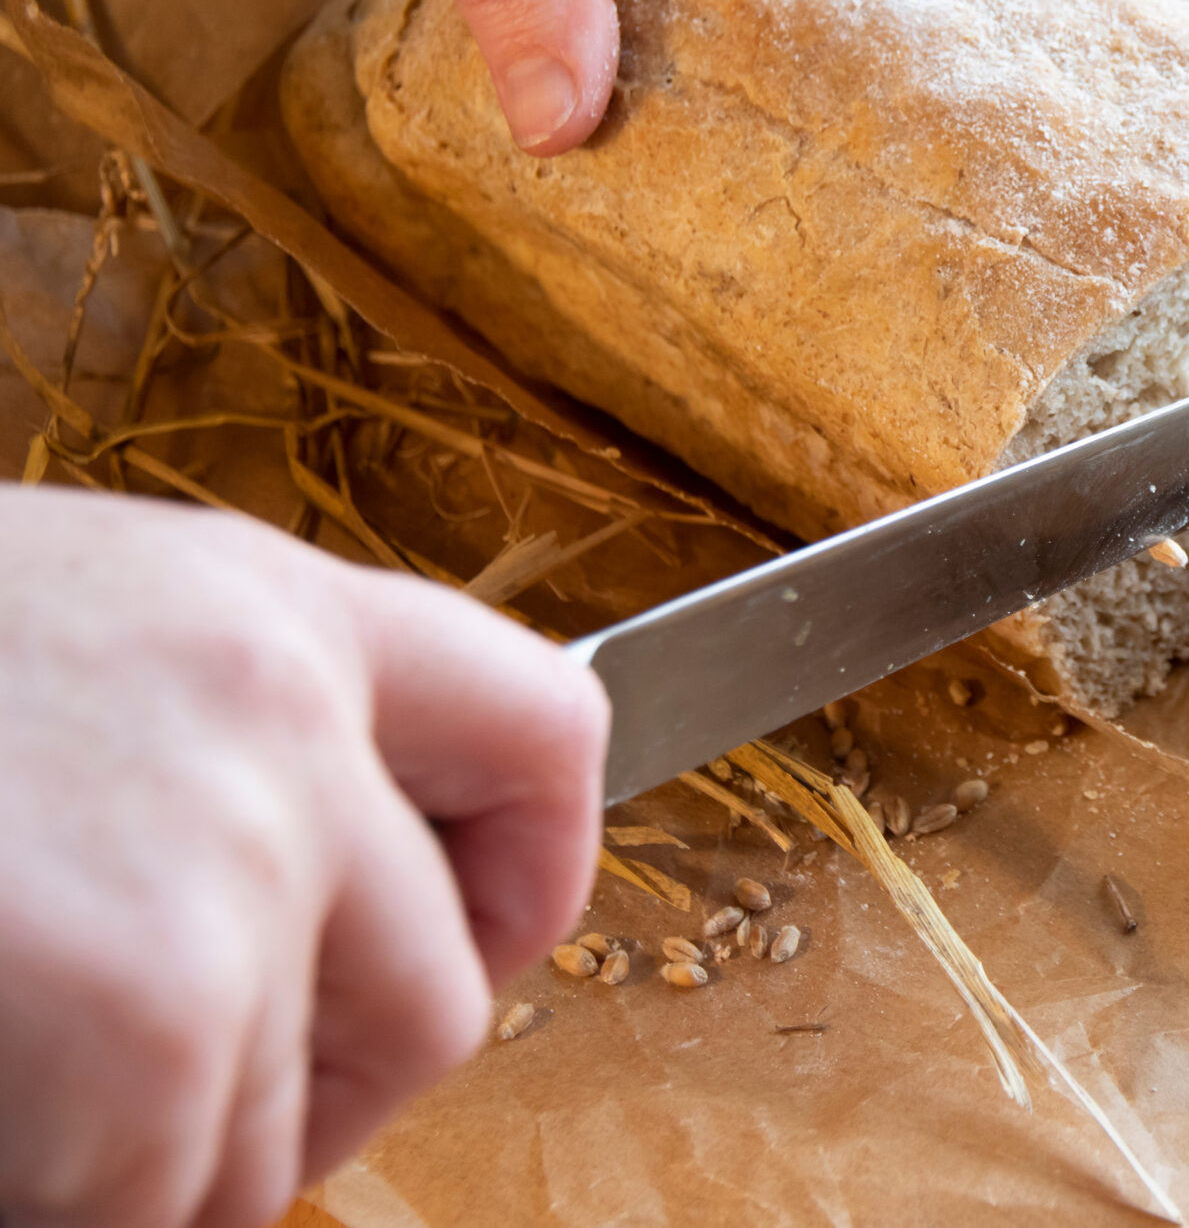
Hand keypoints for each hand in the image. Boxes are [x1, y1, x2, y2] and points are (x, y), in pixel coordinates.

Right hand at [0, 488, 608, 1227]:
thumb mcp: (50, 656)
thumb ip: (205, 746)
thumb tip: (311, 921)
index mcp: (266, 611)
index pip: (546, 729)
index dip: (532, 868)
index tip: (480, 943)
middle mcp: (285, 717)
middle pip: (440, 987)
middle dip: (326, 1093)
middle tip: (172, 1116)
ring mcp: (229, 862)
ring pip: (286, 1134)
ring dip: (160, 1171)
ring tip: (26, 1088)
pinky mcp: (154, 1010)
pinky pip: (161, 1200)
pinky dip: (69, 1198)